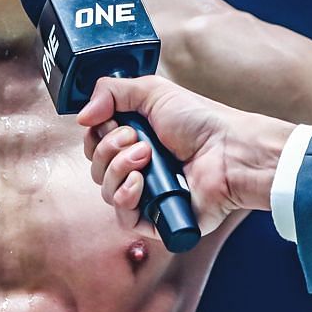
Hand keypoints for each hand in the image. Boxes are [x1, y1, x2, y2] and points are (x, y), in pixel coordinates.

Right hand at [77, 75, 295, 238]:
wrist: (229, 150)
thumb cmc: (200, 121)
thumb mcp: (151, 91)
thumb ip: (110, 92)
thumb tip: (82, 115)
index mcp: (134, 139)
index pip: (94, 145)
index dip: (97, 135)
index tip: (113, 123)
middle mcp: (137, 167)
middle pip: (95, 167)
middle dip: (109, 150)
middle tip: (137, 139)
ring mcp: (146, 194)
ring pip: (105, 191)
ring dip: (119, 169)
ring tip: (147, 156)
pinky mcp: (155, 219)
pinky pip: (123, 218)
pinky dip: (125, 197)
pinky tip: (140, 183)